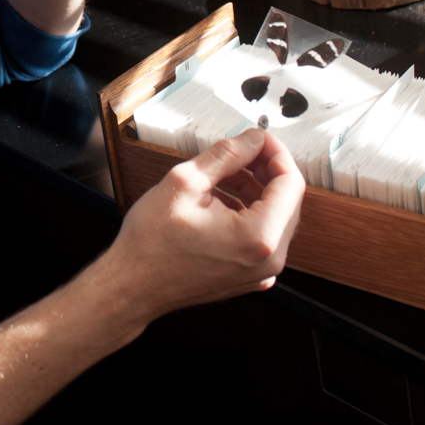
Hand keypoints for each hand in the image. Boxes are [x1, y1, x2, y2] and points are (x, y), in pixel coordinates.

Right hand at [104, 127, 305, 320]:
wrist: (133, 286)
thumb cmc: (152, 244)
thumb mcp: (185, 182)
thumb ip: (227, 155)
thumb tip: (252, 139)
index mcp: (258, 238)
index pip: (291, 183)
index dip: (275, 152)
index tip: (258, 138)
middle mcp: (267, 261)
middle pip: (288, 200)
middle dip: (265, 169)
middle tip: (241, 150)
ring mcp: (260, 273)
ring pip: (276, 217)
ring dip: (255, 189)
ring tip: (224, 173)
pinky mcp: (249, 276)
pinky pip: (262, 236)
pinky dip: (249, 211)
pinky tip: (220, 199)